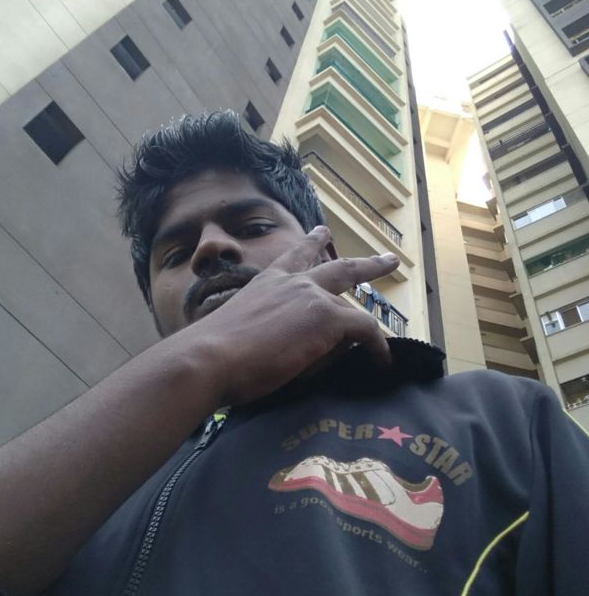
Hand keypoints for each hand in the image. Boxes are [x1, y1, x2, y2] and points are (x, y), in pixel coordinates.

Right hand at [190, 226, 398, 405]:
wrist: (208, 359)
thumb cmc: (213, 357)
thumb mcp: (245, 331)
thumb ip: (268, 328)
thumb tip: (296, 345)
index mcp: (267, 282)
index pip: (294, 257)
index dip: (311, 243)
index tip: (322, 231)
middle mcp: (291, 282)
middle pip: (339, 267)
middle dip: (367, 264)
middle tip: (386, 259)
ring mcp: (311, 296)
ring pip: (354, 307)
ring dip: (372, 327)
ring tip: (383, 347)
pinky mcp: (327, 317)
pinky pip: (366, 330)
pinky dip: (377, 348)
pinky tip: (381, 364)